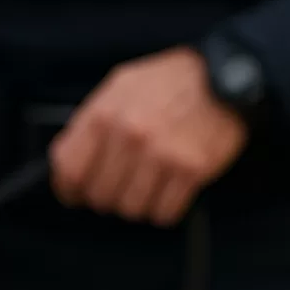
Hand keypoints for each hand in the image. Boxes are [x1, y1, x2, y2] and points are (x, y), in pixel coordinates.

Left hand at [49, 47, 248, 225]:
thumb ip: (90, 122)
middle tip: (115, 189)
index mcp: (103, 114)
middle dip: (103, 198)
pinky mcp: (191, 170)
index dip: (67, 189)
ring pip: (130, 209)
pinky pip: (164, 213)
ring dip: (134, 205)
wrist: (222, 76)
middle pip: (99, 195)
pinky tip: (166, 191)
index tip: (74, 195)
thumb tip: (66, 162)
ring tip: (143, 187)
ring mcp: (160, 154)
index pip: (68, 169)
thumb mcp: (117, 87)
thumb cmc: (166, 82)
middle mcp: (129, 135)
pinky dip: (162, 210)